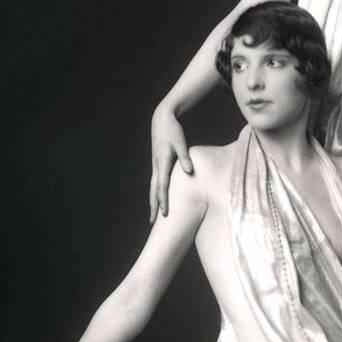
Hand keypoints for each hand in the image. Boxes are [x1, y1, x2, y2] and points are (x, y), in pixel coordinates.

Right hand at [149, 105, 193, 222]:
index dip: (163, 201)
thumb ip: (185, 157)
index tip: (164, 213)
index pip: (162, 186)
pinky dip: (155, 192)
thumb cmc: (173, 131)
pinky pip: (155, 181)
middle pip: (154, 190)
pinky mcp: (157, 163)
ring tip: (153, 213)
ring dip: (153, 200)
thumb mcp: (180, 143)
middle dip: (154, 206)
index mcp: (162, 162)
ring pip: (153, 187)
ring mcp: (155, 165)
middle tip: (152, 222)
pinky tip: (157, 197)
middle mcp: (157, 166)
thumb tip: (189, 171)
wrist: (162, 120)